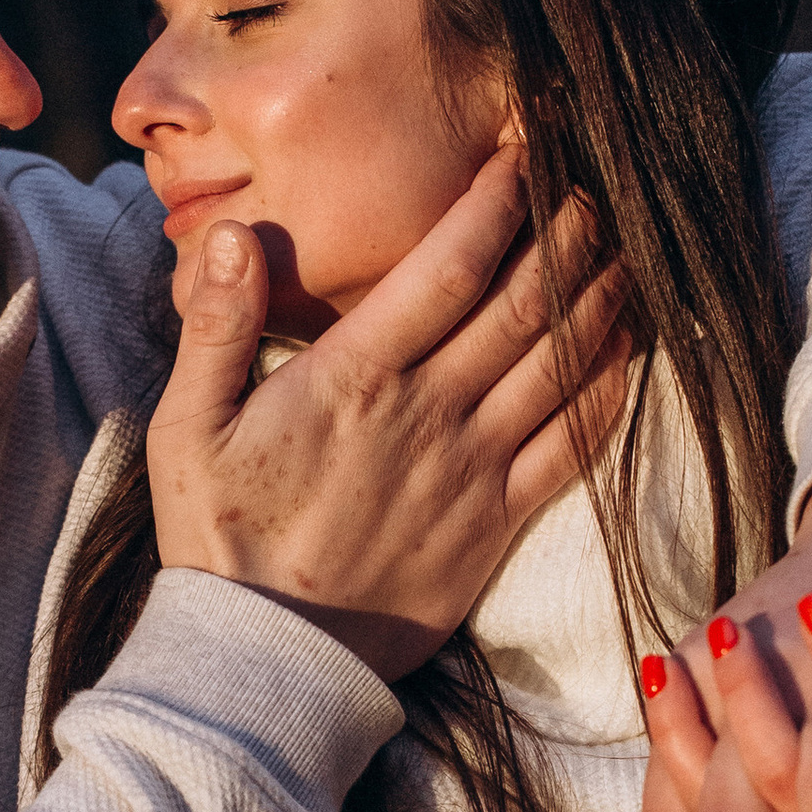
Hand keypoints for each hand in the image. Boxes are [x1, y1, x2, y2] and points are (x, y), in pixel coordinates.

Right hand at [147, 153, 631, 682]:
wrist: (263, 659)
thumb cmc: (217, 538)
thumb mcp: (184, 427)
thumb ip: (215, 326)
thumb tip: (237, 234)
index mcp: (354, 376)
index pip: (448, 264)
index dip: (498, 200)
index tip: (525, 153)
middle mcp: (427, 413)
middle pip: (524, 302)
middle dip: (568, 234)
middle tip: (594, 187)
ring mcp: (470, 471)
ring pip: (562, 365)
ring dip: (602, 300)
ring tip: (625, 251)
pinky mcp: (494, 527)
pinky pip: (572, 448)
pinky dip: (607, 393)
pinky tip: (626, 354)